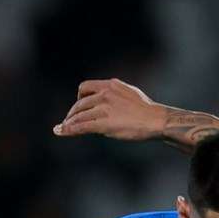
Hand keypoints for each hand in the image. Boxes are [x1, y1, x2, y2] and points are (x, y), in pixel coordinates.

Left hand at [53, 79, 168, 141]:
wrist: (155, 119)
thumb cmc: (146, 109)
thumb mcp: (129, 92)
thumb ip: (115, 94)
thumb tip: (106, 100)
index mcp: (110, 85)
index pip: (85, 87)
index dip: (79, 97)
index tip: (79, 105)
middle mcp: (105, 94)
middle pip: (80, 103)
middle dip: (72, 113)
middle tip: (69, 121)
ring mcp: (104, 109)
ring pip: (79, 116)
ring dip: (69, 123)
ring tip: (63, 128)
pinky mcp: (104, 123)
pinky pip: (82, 126)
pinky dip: (69, 129)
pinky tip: (62, 132)